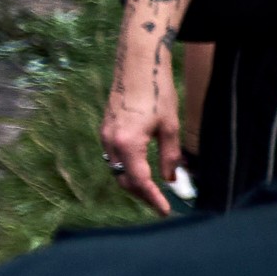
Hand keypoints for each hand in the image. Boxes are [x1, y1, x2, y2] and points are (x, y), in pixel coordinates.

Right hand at [100, 42, 181, 210]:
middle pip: (123, 179)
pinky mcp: (106, 129)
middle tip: (160, 204)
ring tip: (152, 190)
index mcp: (128, 142)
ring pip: (116, 169)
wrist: (138, 65)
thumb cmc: (157, 92)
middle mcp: (110, 142)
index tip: (165, 210)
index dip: (152, 198)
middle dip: (141, 194)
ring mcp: (105, 135)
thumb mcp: (170, 126)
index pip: (138, 180)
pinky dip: (126, 168)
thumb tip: (170, 179)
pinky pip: (114, 157)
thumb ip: (170, 156)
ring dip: (132, 182)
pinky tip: (140, 169)